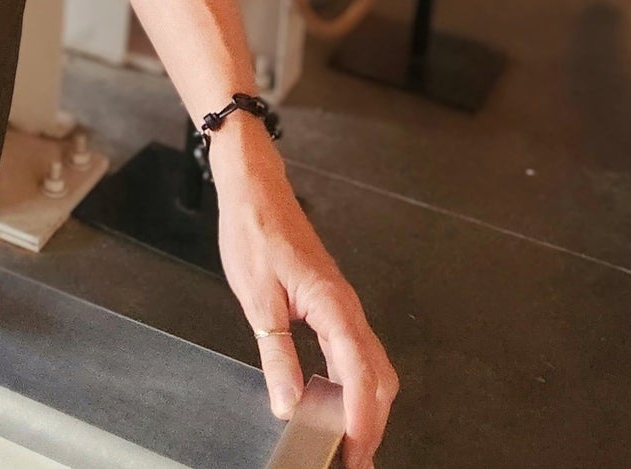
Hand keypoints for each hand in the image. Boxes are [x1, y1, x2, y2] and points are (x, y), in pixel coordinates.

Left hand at [211, 128, 396, 468]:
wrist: (255, 189)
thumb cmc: (254, 231)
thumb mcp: (256, 297)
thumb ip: (276, 353)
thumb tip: (287, 403)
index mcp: (332, 304)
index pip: (359, 374)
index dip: (360, 418)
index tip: (353, 451)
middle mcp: (346, 307)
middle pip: (377, 377)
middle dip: (371, 423)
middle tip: (353, 459)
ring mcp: (343, 306)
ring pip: (371, 366)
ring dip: (364, 406)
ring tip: (346, 441)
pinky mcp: (332, 304)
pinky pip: (353, 352)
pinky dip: (351, 383)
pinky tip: (333, 400)